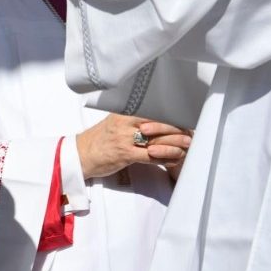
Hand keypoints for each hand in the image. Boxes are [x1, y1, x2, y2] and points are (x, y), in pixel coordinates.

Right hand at [74, 114, 190, 179]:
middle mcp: (124, 124)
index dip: (168, 116)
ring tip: (187, 145)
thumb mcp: (113, 124)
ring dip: (174, 144)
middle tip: (190, 133)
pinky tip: (173, 159)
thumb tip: (152, 120)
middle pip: (156, 124)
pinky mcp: (124, 155)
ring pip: (156, 140)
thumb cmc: (98, 141)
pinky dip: (164, 158)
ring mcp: (124, 139)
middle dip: (176, 129)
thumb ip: (131, 121)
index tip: (182, 120)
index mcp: (122, 114)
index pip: (150, 112)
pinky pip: (150, 156)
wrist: (80, 155)